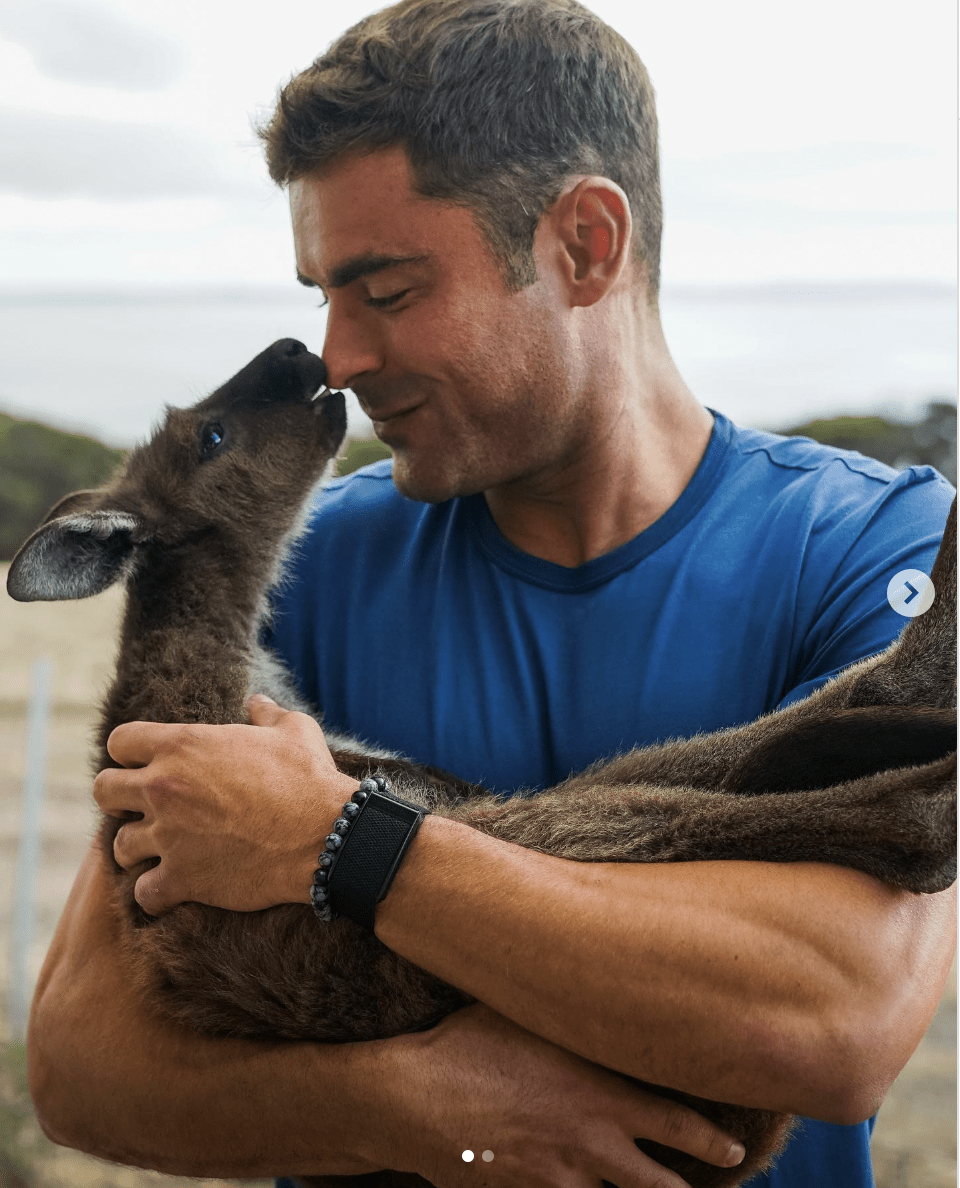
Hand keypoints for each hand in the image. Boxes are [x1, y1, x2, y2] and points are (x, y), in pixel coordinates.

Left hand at [93, 696, 359, 915]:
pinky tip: (176, 886)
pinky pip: (145, 892)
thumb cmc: (309, 777)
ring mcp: (168, 836)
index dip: (132, 752)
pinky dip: (157, 892)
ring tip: (163, 849)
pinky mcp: (181, 878)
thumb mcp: (293, 730)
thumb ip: (266, 713)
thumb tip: (257, 701)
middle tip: (149, 807)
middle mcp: (163, 789)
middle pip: (103, 791)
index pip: (120, 742)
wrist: (326, 834)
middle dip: (121, 798)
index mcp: (182, 745)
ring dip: (140, 847)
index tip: (150, 763)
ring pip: (120, 846)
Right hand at [363, 1004, 745, 1187]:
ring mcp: (558, 1181)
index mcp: (600, 1095)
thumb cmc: (468, 1043)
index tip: (734, 1147)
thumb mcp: (528, 1016)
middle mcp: (590, 1145)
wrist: (412, 1097)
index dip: (713, 1140)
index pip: (678, 1125)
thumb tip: (595, 988)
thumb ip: (570, 1016)